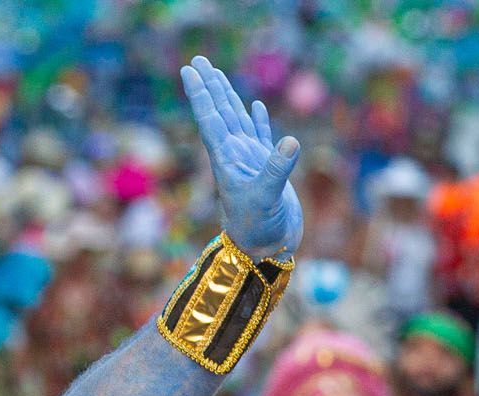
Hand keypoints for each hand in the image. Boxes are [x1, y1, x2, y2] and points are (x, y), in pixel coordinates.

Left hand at [180, 56, 303, 260]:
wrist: (266, 251)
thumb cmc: (259, 230)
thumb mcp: (267, 198)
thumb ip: (276, 170)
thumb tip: (290, 142)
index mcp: (227, 159)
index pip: (211, 119)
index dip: (201, 94)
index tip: (188, 69)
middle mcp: (234, 156)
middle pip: (219, 113)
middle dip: (209, 86)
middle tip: (198, 60)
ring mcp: (249, 161)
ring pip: (236, 120)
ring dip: (227, 97)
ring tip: (216, 74)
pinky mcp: (266, 169)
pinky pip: (260, 137)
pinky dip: (258, 120)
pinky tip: (256, 106)